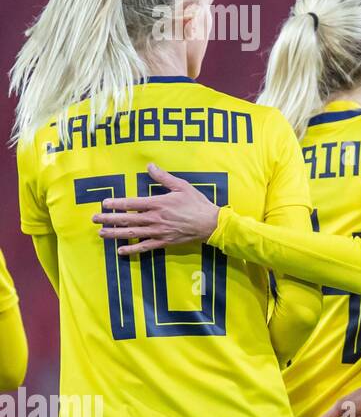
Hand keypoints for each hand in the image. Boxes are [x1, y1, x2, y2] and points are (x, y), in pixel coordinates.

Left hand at [92, 164, 219, 254]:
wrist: (211, 224)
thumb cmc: (197, 203)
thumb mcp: (182, 186)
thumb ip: (163, 177)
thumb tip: (150, 165)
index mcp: (158, 203)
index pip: (131, 204)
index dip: (116, 204)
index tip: (104, 204)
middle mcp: (155, 219)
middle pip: (127, 220)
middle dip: (109, 219)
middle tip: (94, 219)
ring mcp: (158, 232)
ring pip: (132, 234)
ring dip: (115, 234)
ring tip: (101, 233)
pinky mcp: (164, 242)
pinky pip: (145, 247)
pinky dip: (132, 250)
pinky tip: (120, 251)